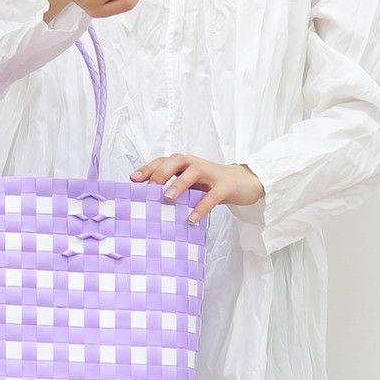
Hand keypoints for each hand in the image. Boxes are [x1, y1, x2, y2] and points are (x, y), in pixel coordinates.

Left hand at [129, 154, 264, 224]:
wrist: (247, 182)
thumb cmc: (213, 183)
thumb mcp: (192, 184)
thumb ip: (175, 188)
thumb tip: (149, 205)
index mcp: (186, 164)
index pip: (164, 161)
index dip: (148, 168)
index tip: (133, 179)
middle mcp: (197, 164)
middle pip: (177, 160)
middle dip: (161, 172)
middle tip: (148, 188)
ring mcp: (213, 173)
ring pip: (194, 172)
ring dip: (179, 184)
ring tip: (167, 198)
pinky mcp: (227, 185)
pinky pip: (213, 195)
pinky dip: (202, 206)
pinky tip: (192, 218)